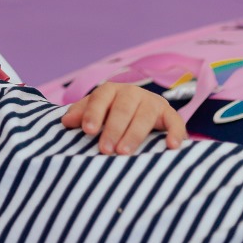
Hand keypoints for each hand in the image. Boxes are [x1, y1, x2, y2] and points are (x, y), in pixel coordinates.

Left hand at [60, 82, 186, 153]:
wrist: (141, 110)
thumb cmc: (111, 114)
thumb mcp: (95, 111)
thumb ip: (81, 114)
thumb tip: (66, 122)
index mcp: (111, 90)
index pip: (100, 98)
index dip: (94, 113)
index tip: (88, 130)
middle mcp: (132, 93)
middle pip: (122, 109)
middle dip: (113, 129)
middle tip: (105, 149)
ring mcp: (153, 102)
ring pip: (144, 116)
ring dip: (134, 134)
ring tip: (124, 152)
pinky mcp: (170, 114)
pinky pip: (175, 122)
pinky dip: (175, 133)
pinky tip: (171, 146)